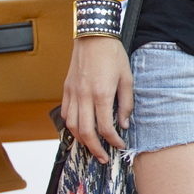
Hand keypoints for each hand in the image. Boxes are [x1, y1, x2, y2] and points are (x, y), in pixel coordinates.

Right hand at [60, 37, 131, 161]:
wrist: (93, 36)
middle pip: (85, 133)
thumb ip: (126, 103)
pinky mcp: (66, 89)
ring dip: (82, 140)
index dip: (113, 140)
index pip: (105, 128)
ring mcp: (73, 93)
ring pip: (72, 126)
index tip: (120, 145)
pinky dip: (72, 126)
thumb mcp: (127, 78)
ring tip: (92, 147)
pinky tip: (80, 129)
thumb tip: (123, 124)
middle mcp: (84, 97)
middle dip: (95, 149)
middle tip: (103, 157)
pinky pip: (66, 113)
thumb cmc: (112, 55)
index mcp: (101, 95)